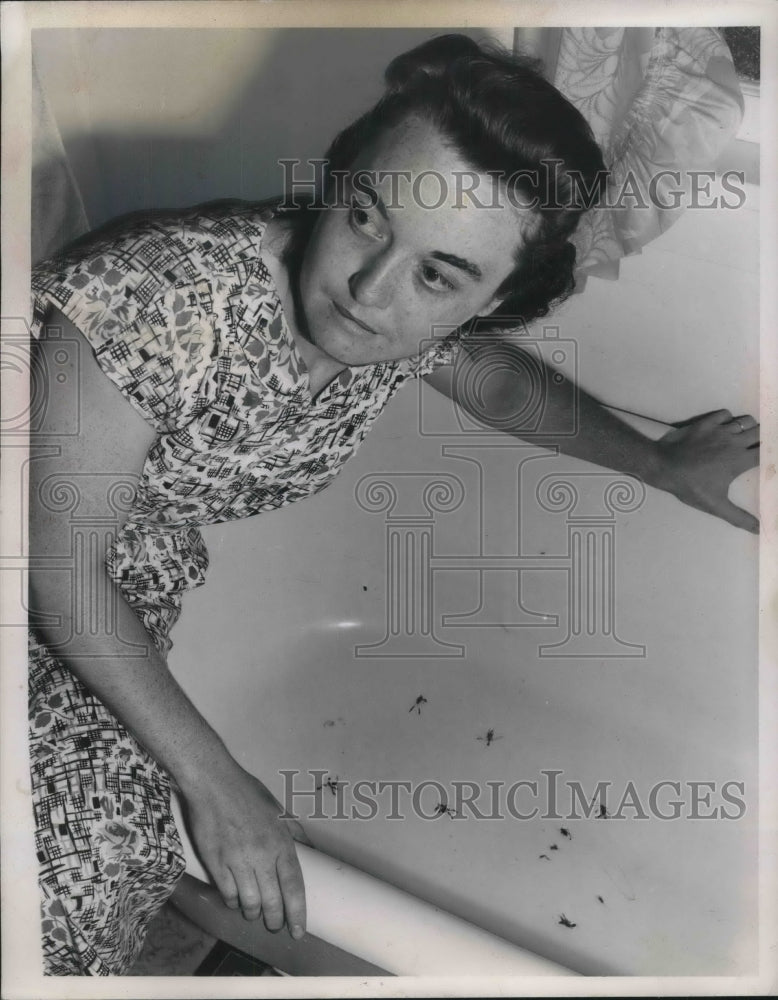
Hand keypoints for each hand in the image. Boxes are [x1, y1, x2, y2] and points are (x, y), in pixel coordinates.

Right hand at [182, 758, 311, 937]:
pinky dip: (232, 902)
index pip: (294, 887)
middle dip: (275, 920)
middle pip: (272, 902)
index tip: (298, 931)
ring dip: (253, 913)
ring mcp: (237, 860)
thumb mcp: (279, 809)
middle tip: (275, 925)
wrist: (214, 783)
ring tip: (254, 913)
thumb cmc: (248, 793)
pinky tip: (235, 900)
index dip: (298, 913)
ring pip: (249, 902)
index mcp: (281, 842)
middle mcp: (261, 856)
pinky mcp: (215, 862)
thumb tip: (311, 850)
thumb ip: (295, 832)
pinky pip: (227, 893)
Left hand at [652, 409, 758, 532]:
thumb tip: (759, 529)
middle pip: (759, 432)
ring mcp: (719, 430)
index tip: (769, 458)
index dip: (770, 453)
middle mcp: (733, 442)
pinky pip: (725, 414)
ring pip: (744, 421)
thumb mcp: (715, 505)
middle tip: (758, 445)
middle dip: (762, 438)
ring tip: (744, 436)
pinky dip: (728, 419)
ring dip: (748, 427)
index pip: (766, 452)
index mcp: (739, 460)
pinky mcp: (705, 423)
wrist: (663, 466)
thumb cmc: (691, 487)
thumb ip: (738, 517)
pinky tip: (724, 428)